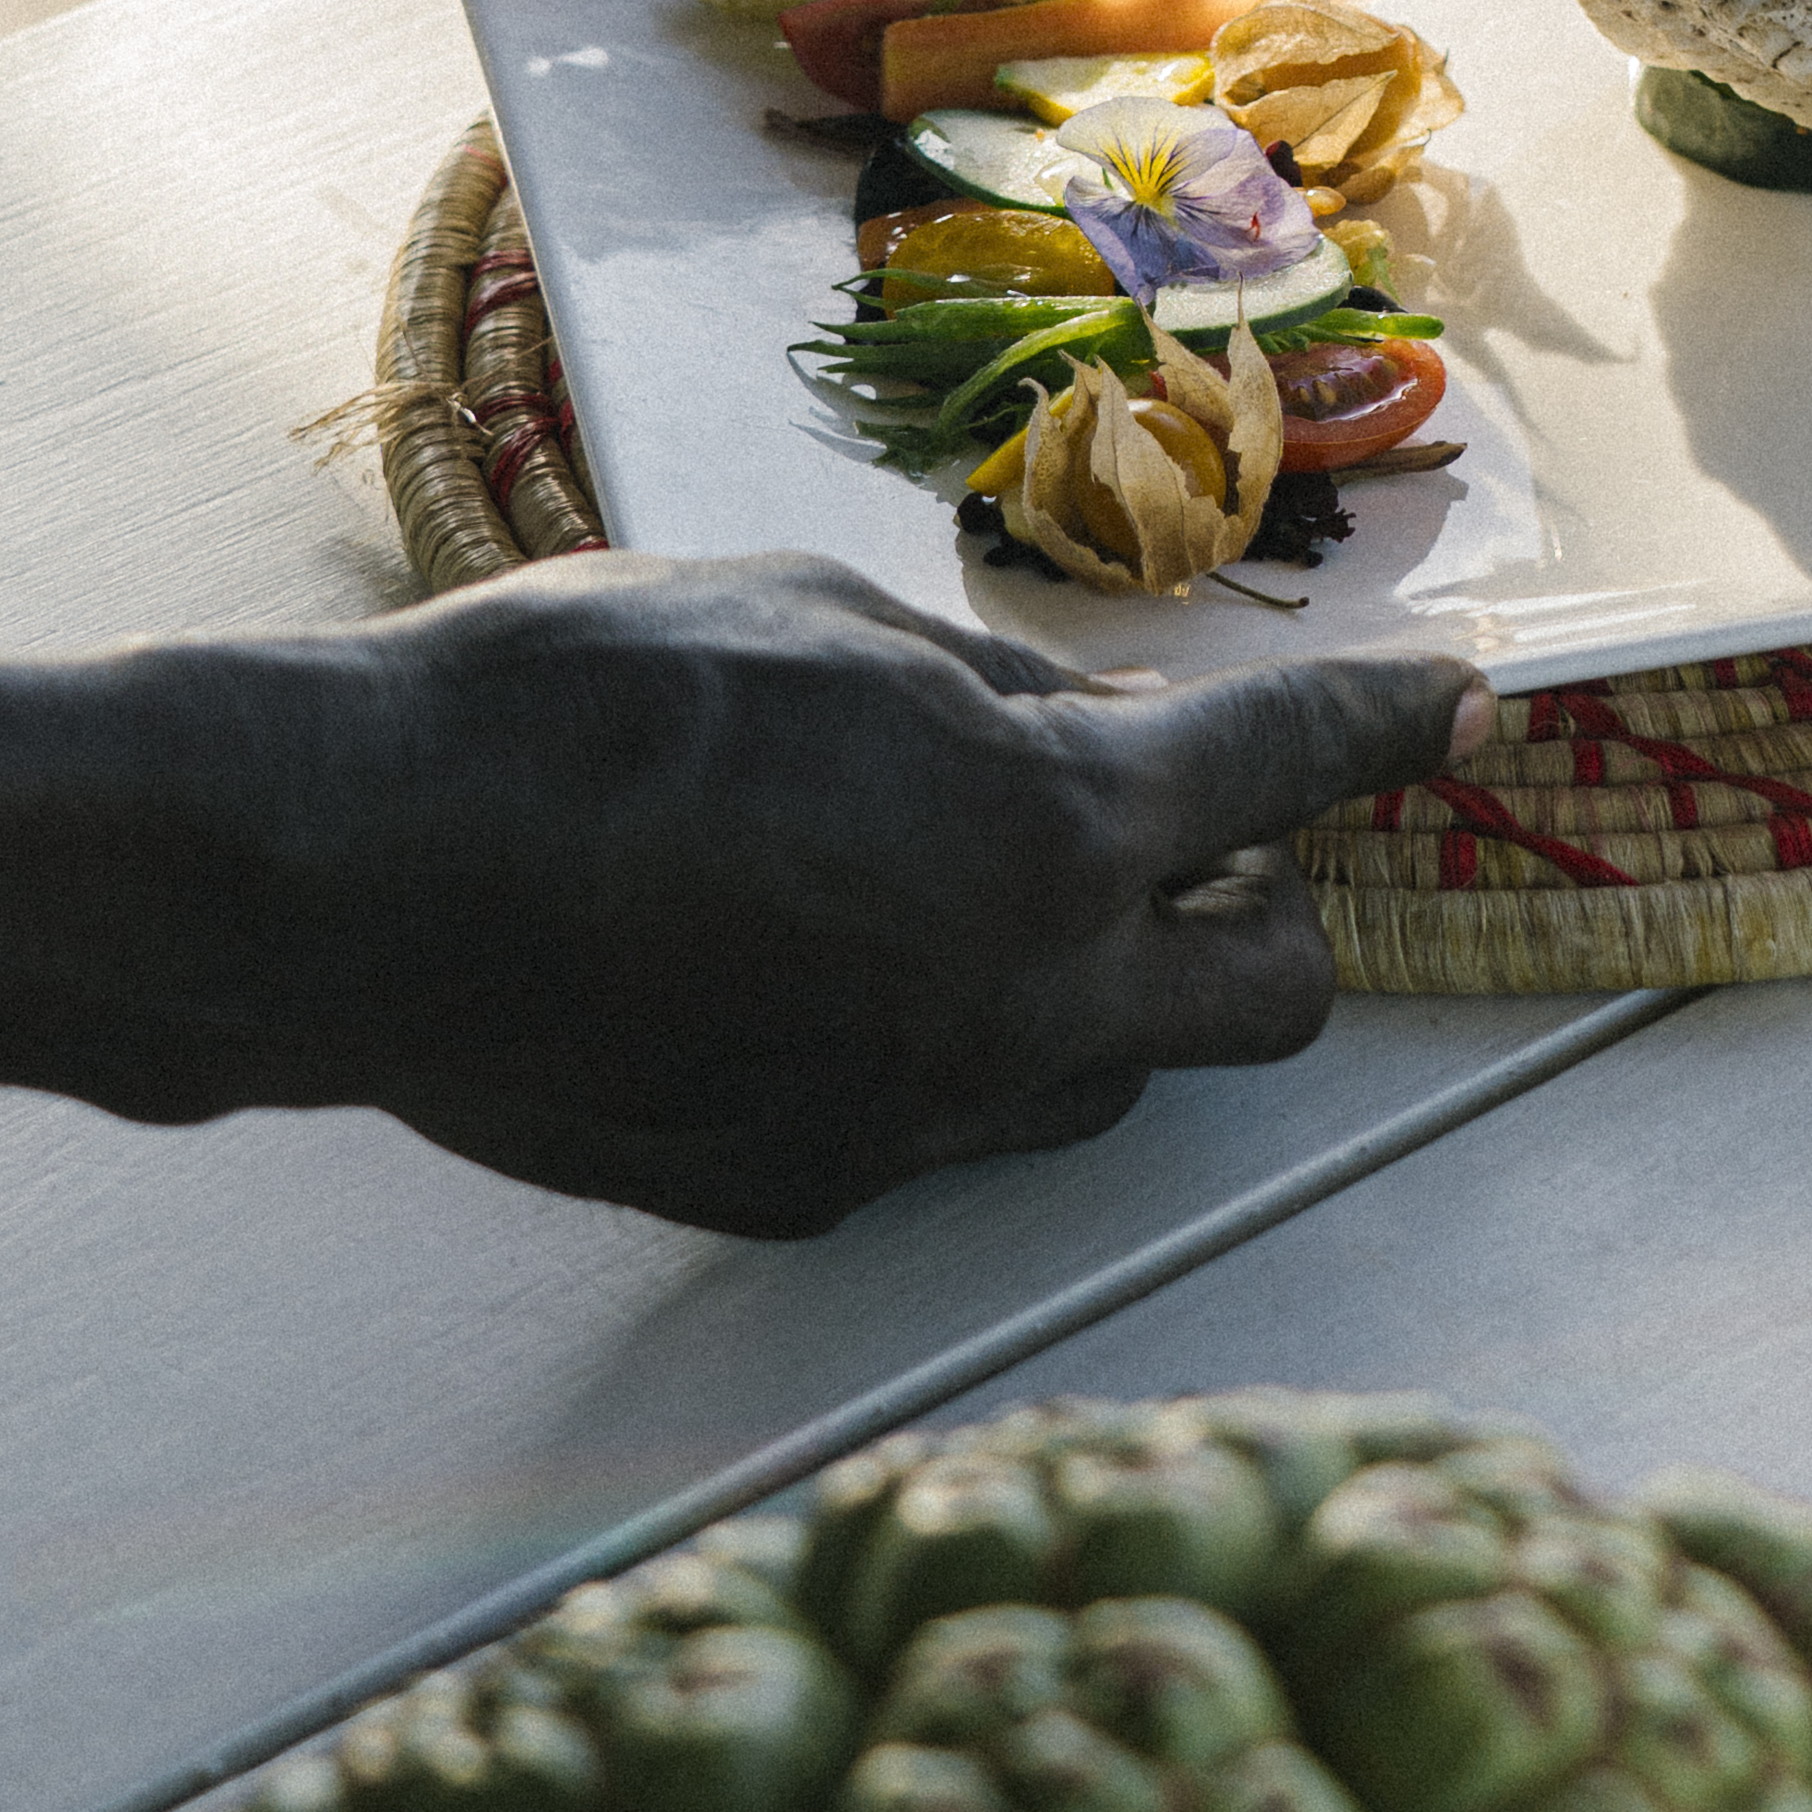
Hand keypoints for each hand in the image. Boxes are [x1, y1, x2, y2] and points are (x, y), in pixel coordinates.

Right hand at [0, 562, 1485, 1238]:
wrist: (354, 875)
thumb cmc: (579, 705)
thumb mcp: (835, 622)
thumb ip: (1008, 693)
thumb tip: (1115, 725)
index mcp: (1052, 835)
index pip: (1291, 769)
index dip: (1391, 723)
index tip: (1456, 702)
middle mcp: (1018, 1005)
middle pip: (1264, 996)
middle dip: (1276, 908)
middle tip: (1223, 832)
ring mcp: (912, 1122)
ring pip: (1101, 1070)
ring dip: (1102, 980)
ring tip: (991, 880)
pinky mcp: (802, 1189)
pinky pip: (942, 1117)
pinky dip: (940, 1035)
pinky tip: (828, 955)